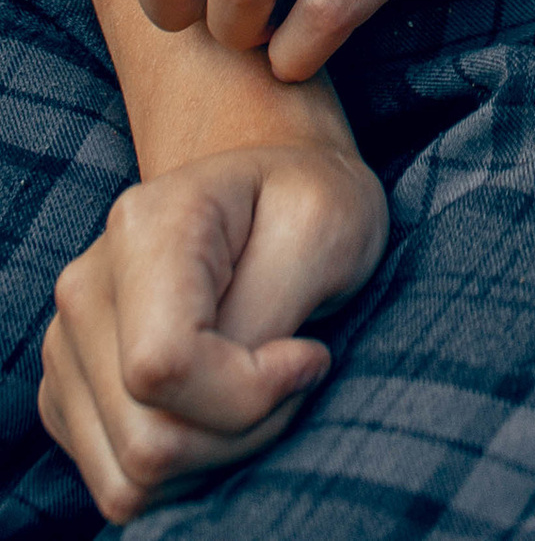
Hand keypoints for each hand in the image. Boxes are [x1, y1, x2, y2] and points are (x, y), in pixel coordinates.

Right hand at [40, 141, 388, 520]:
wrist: (272, 191)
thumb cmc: (307, 203)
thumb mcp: (323, 224)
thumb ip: (270, 309)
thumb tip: (230, 393)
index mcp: (144, 227)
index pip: (162, 366)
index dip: (248, 392)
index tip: (308, 355)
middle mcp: (86, 289)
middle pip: (147, 441)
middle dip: (243, 432)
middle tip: (294, 372)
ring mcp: (67, 348)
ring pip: (130, 479)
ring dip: (217, 455)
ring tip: (260, 387)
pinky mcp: (69, 399)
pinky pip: (121, 486)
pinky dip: (186, 469)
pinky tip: (222, 406)